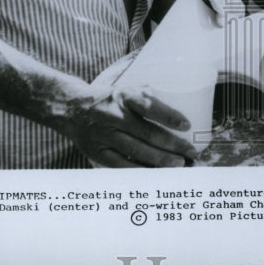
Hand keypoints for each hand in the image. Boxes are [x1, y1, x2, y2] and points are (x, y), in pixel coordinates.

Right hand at [57, 83, 197, 167]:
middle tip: (190, 152)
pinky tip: (156, 174)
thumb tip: (177, 106)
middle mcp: (114, 116)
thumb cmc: (109, 100)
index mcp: (123, 96)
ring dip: (160, 160)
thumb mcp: (126, 90)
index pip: (149, 106)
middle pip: (147, 133)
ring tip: (179, 165)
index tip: (186, 125)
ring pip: (136, 151)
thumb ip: (148, 98)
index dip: (169, 116)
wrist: (73, 109)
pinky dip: (140, 170)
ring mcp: (105, 136)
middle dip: (172, 145)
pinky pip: (122, 165)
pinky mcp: (98, 153)